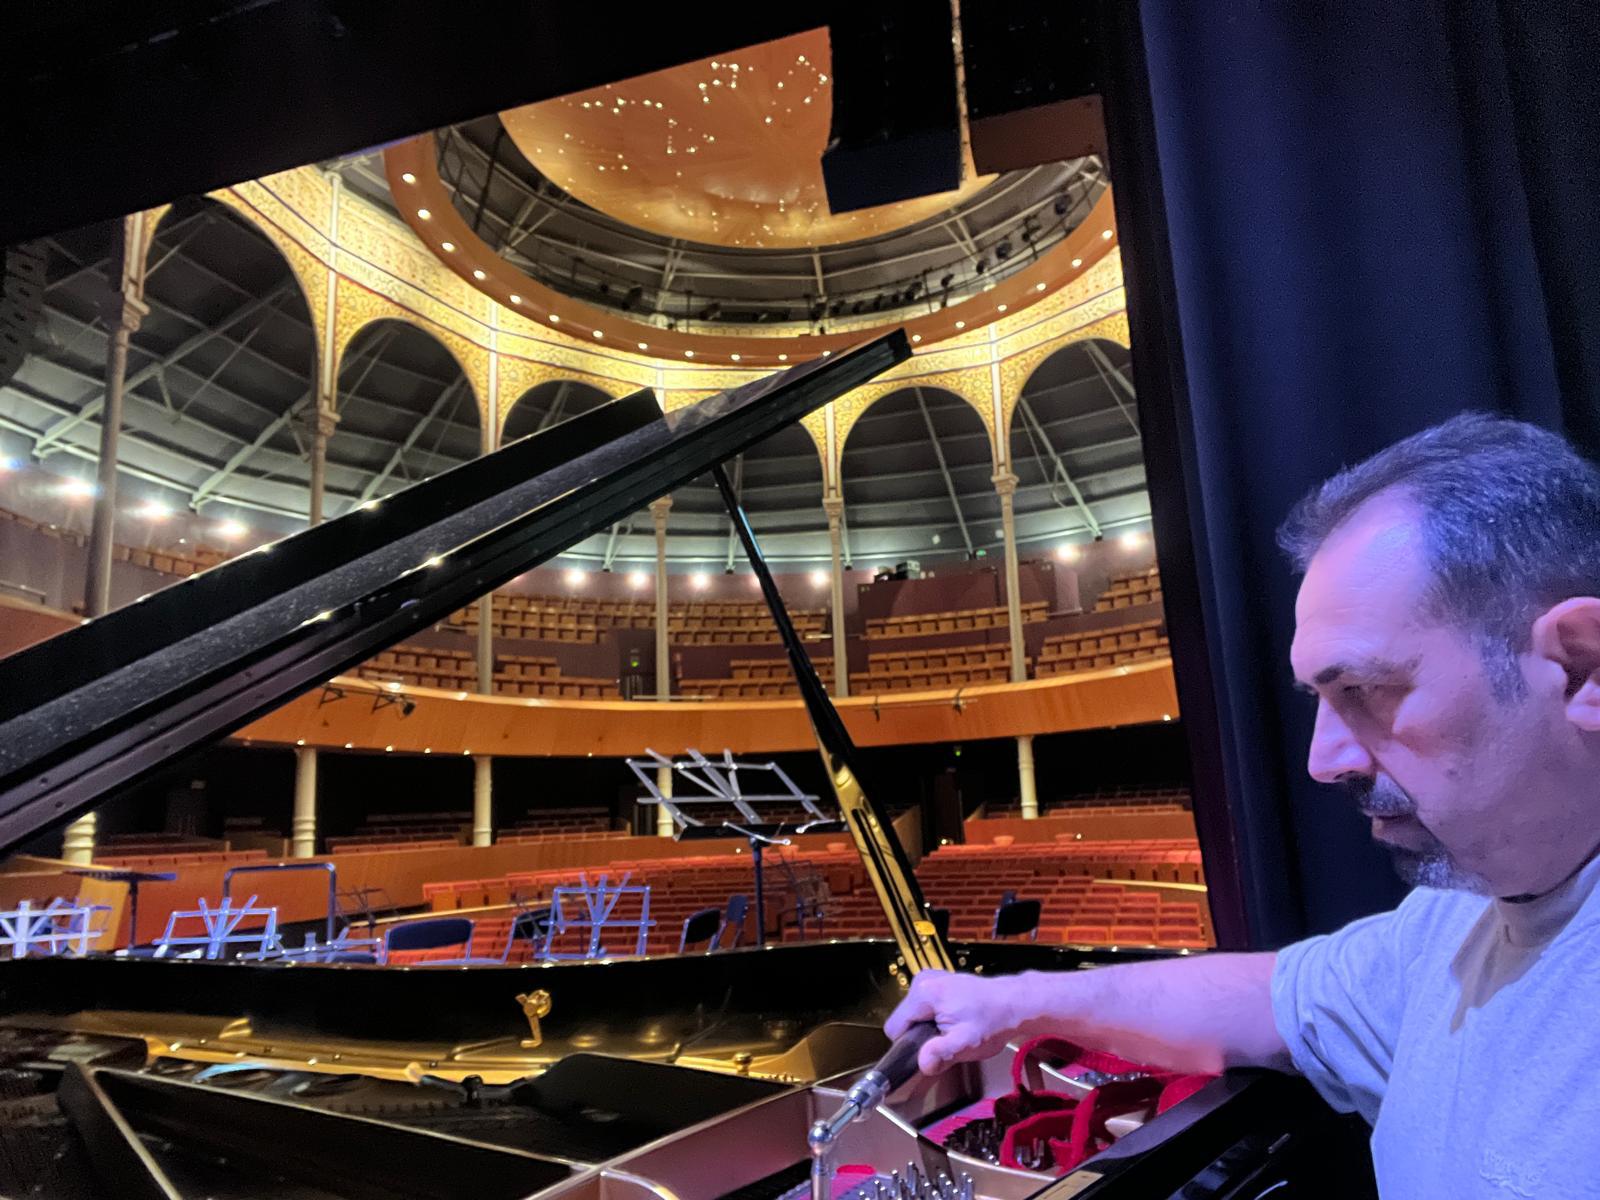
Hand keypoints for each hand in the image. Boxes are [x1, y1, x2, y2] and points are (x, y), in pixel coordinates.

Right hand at [885, 970, 1030, 1074]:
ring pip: (914, 1014)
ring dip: (928, 1027)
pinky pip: (924, 1006)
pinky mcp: (937, 980)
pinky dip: (934, 1017)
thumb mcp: (965, 1043)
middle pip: (904, 1019)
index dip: (909, 1045)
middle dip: (921, 1035)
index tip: (929, 1050)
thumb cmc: (992, 1021)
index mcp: (924, 993)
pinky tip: (954, 1021)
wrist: (1013, 1003)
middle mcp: (922, 980)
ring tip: (952, 1031)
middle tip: (945, 1041)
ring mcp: (929, 978)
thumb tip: (921, 1064)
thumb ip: (940, 1054)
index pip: (895, 1027)